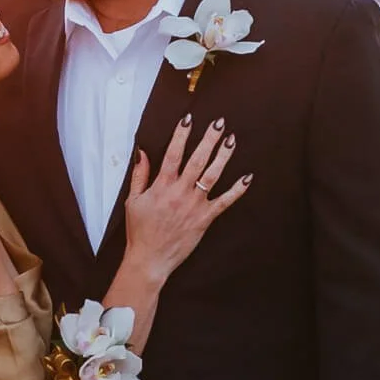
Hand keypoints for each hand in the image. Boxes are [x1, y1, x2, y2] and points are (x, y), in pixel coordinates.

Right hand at [121, 115, 250, 282]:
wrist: (150, 259)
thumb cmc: (140, 231)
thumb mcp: (133, 200)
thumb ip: (139, 175)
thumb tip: (142, 152)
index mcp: (162, 186)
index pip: (173, 154)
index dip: (181, 135)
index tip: (189, 119)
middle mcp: (180, 192)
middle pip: (197, 160)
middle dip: (209, 139)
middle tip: (219, 123)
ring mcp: (194, 205)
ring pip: (212, 176)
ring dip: (223, 157)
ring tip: (232, 141)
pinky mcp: (205, 218)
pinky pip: (224, 202)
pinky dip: (237, 190)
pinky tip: (247, 178)